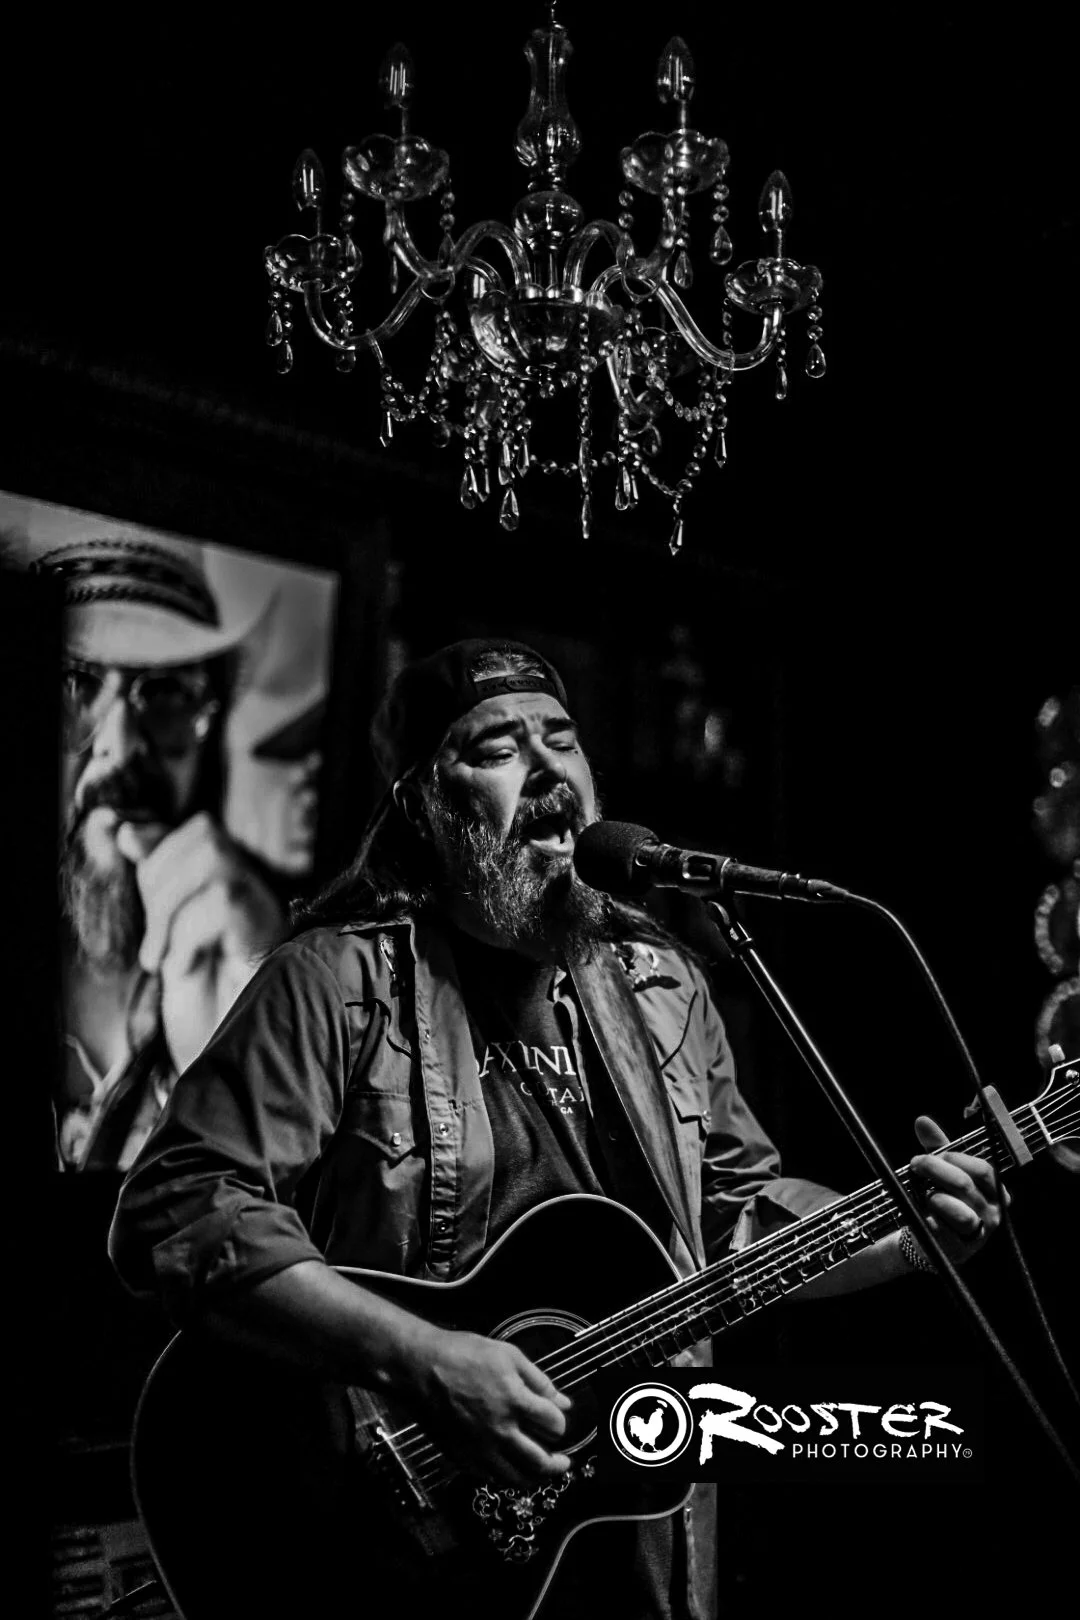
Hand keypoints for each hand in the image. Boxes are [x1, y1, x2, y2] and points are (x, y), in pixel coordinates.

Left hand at [116, 811, 284, 1072]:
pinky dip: (187, 933)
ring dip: (170, 908)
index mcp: (234, 890)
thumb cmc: (205, 1013)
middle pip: (205, 833)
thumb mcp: (167, 942)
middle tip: (153, 943)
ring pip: (214, 857)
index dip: (158, 838)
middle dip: (159, 878)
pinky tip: (185, 967)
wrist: (233, 1070)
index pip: (199, 830)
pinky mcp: (274, 936)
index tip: (123, 844)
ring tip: (164, 958)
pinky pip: (222, 899)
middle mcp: (258, 894)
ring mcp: (270, 913)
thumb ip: (157, 888)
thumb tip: (127, 829)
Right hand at [418, 1329, 571, 1486]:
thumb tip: (562, 1401)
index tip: (557, 1420)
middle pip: (540, 1461)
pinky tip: (509, 1468)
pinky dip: (504, 1477)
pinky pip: (490, 1478)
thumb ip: (538, 1380)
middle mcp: (500, 1430)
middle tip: (563, 1463)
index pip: (554, 1425)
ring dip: (534, 1478)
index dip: (560, 1423)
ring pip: (516, 1477)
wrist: (420, 1369)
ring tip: (540, 1473)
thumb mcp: (508, 1355)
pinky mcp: (462, 1457)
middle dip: (557, 1465)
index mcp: (515, 1401)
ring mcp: (480, 1448)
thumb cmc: (463, 1354)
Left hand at [907, 1114, 1009, 1264]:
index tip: (931, 1153)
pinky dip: (929, 1219)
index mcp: (995, 1191)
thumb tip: (922, 1121)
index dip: (955, 1158)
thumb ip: (936, 1146)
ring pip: (960, 1213)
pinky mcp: (960, 1251)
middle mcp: (992, 1213)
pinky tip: (923, 1214)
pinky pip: (943, 1232)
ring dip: (936, 1199)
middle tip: (915, 1164)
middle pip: (965, 1185)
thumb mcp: (942, 1170)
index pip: (983, 1170)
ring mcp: (978, 1234)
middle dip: (936, 1170)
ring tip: (926, 1196)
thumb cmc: (943, 1197)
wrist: (931, 1237)